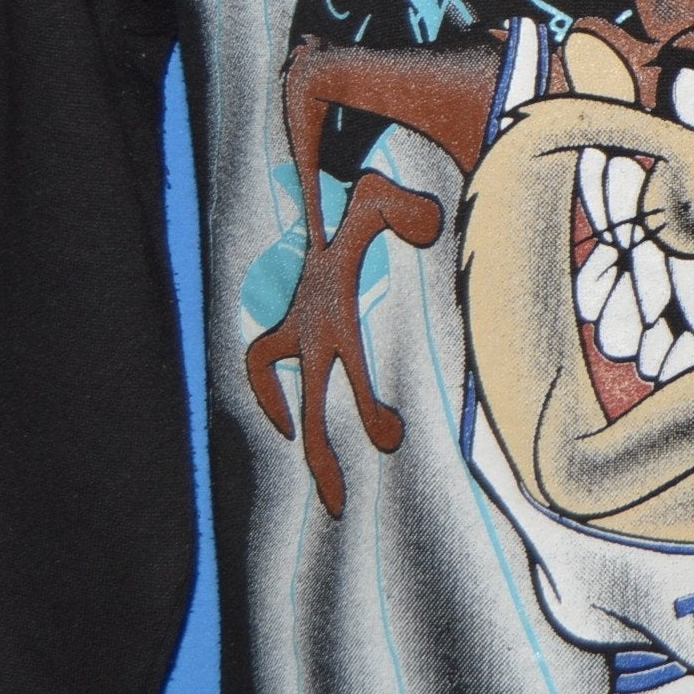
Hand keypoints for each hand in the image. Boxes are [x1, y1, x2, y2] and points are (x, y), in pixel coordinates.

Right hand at [244, 171, 445, 518]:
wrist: (328, 184)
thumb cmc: (366, 198)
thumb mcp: (386, 200)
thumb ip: (408, 211)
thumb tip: (428, 225)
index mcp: (334, 312)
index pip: (348, 371)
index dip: (365, 408)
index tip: (390, 440)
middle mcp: (309, 329)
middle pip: (311, 406)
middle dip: (323, 456)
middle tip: (337, 509)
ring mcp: (297, 331)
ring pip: (292, 402)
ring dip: (307, 447)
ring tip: (329, 497)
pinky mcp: (291, 327)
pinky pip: (265, 367)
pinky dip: (270, 395)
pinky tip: (288, 423)